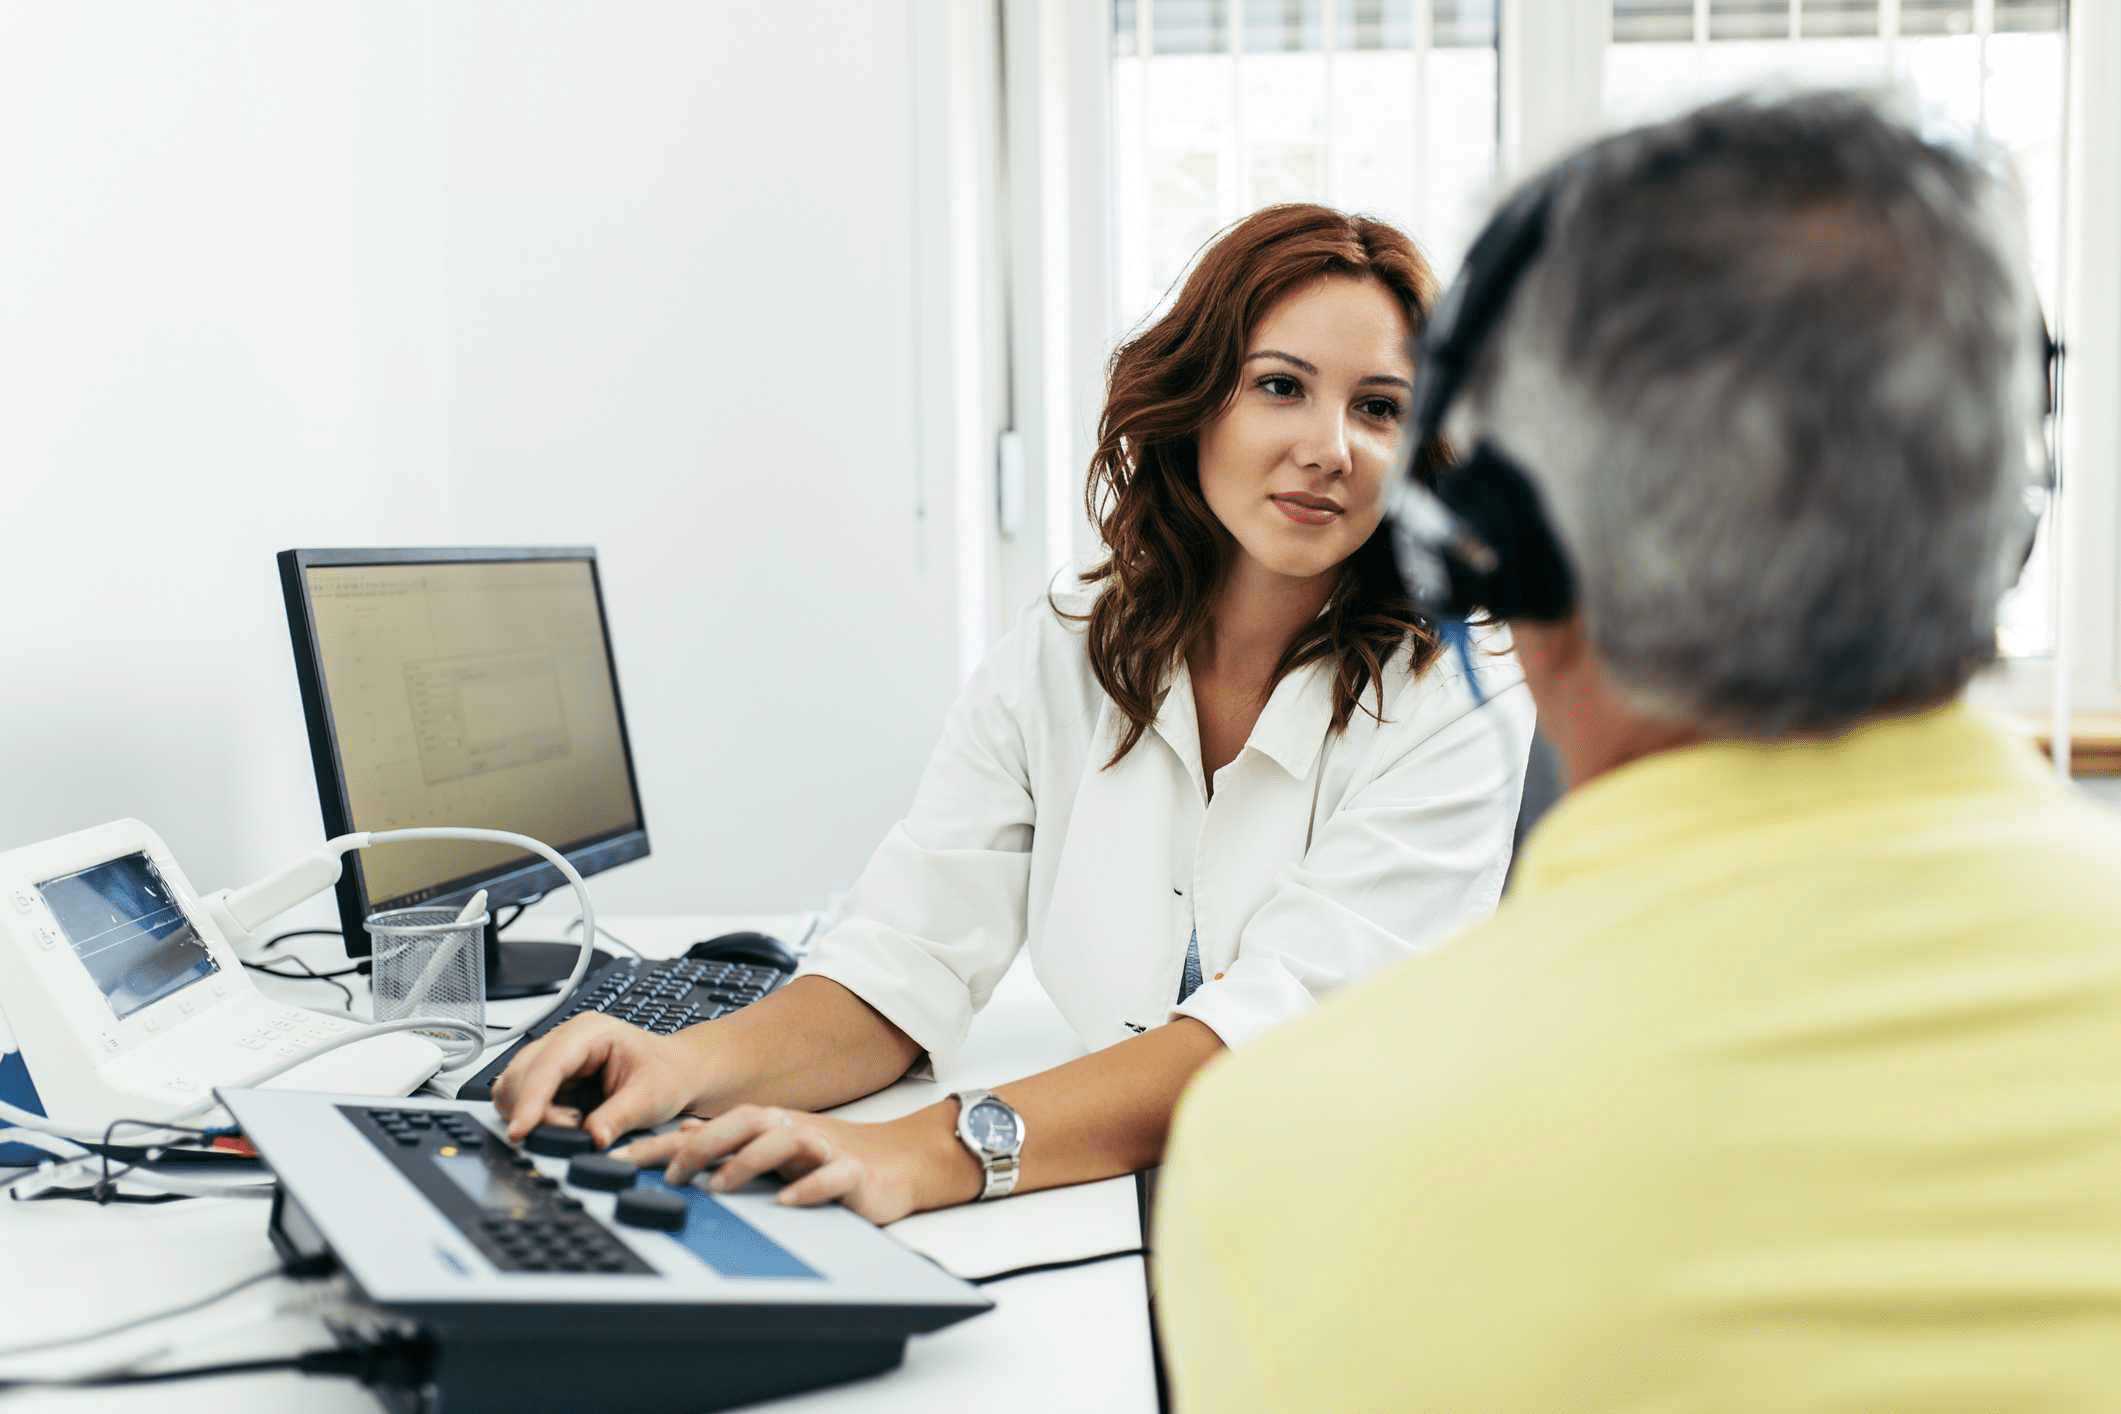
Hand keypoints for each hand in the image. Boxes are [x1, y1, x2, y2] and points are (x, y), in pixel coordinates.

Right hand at [491, 1014, 702, 1148]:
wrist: (678, 1072)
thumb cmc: (668, 1073)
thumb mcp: (650, 1098)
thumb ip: (617, 1118)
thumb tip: (590, 1139)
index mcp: (590, 1032)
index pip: (546, 1064)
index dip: (529, 1099)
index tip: (521, 1130)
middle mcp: (565, 1040)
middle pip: (519, 1074)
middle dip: (532, 1111)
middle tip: (570, 1132)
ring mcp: (555, 1058)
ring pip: (514, 1089)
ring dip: (532, 1116)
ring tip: (576, 1124)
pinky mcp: (552, 1079)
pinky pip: (525, 1101)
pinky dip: (536, 1118)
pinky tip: (569, 1122)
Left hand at [619, 1104, 979, 1225]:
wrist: (898, 1160)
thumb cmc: (832, 1153)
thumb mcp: (774, 1144)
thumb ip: (729, 1139)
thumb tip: (680, 1132)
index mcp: (766, 1123)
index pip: (707, 1128)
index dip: (664, 1144)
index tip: (623, 1160)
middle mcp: (789, 1129)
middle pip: (742, 1123)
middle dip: (703, 1146)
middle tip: (672, 1174)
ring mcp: (821, 1148)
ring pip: (781, 1143)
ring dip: (746, 1163)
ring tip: (719, 1186)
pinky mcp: (852, 1171)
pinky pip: (829, 1176)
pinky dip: (807, 1187)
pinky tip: (786, 1201)